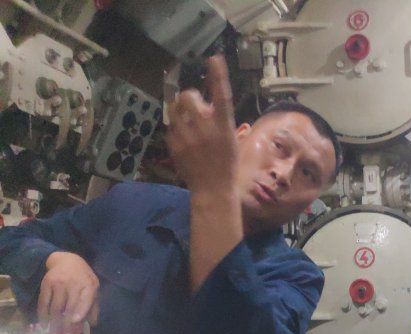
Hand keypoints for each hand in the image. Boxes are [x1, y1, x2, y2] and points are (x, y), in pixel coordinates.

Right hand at [40, 251, 98, 333]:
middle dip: (66, 326)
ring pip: (55, 308)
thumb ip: (93, 306)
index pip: (86, 298)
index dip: (80, 310)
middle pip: (69, 307)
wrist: (66, 260)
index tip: (75, 322)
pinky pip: (43, 302)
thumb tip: (92, 324)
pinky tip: (44, 326)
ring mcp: (58, 283)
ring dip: (54, 325)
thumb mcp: (93, 288)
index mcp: (89, 285)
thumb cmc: (83, 278)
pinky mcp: (46, 284)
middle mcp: (73, 284)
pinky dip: (43, 315)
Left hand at [165, 55, 236, 196]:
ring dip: (180, 110)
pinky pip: (171, 126)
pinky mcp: (174, 144)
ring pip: (175, 108)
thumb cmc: (227, 166)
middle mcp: (205, 127)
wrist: (213, 190)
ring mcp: (187, 136)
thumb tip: (207, 107)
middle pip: (188, 96)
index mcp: (224, 126)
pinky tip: (185, 141)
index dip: (218, 75)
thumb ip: (219, 121)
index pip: (221, 95)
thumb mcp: (231, 140)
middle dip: (189, 97)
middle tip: (195, 106)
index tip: (213, 59)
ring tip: (187, 122)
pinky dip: (176, 128)